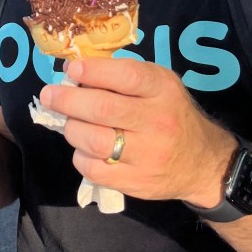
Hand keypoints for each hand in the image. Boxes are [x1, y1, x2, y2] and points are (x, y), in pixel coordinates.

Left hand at [39, 58, 235, 206]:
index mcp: (163, 90)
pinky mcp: (137, 182)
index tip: (71, 69)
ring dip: (72, 129)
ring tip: (69, 123)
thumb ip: (123, 75)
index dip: (94, 71)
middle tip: (49, 95)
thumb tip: (75, 70)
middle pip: (103, 109)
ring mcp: (148, 155)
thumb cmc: (171, 113)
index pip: (126, 76)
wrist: (202, 162)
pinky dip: (81, 157)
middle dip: (68, 100)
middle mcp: (158, 122)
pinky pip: (95, 170)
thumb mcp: (159, 84)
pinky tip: (84, 149)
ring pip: (94, 141)